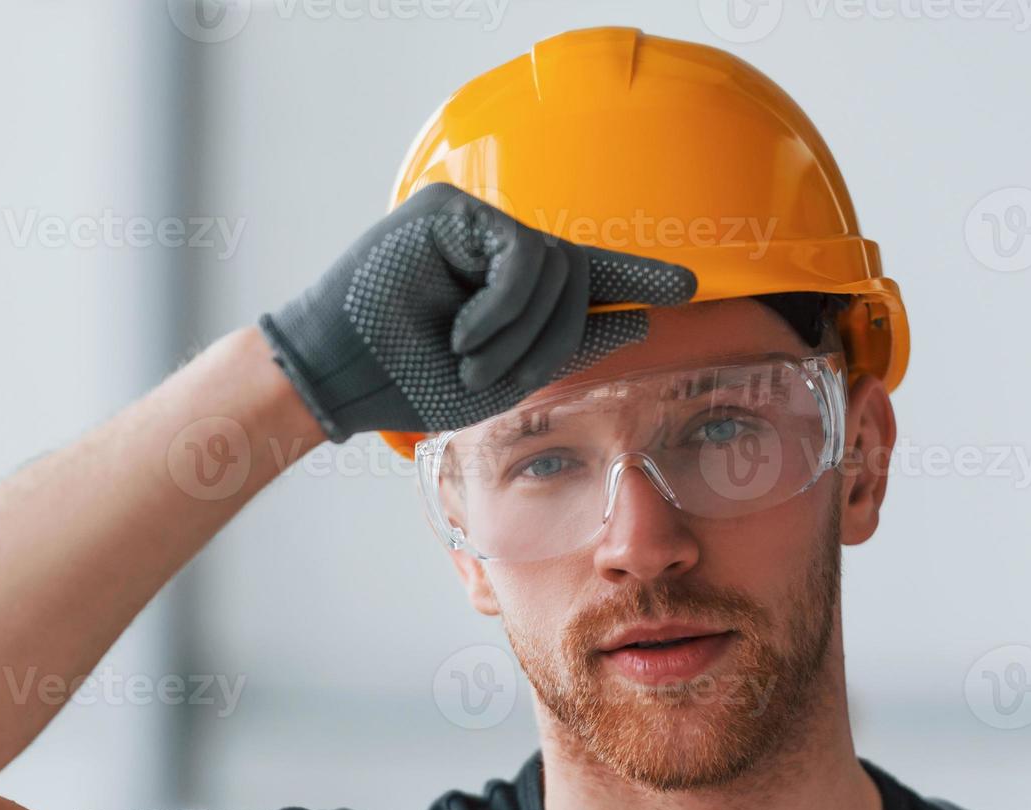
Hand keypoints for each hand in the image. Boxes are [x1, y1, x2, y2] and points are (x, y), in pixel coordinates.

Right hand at [259, 183, 697, 442]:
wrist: (342, 375)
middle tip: (494, 373)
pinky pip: (524, 255)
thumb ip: (567, 346)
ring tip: (468, 359)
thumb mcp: (504, 376)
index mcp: (513, 288)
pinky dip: (503, 307)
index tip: (688, 288)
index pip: (588, 274)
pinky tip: (463, 335)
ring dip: (521, 331)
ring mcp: (477, 222)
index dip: (638, 277)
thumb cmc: (410, 381)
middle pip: (577, 278)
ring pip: (557, 267)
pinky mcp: (454, 207)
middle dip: (551, 338)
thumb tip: (636, 323)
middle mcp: (499, 248)